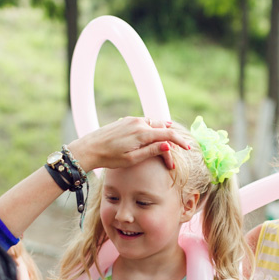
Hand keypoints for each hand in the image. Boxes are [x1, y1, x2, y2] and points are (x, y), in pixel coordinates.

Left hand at [68, 116, 191, 172]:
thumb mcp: (132, 159)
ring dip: (162, 133)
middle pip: (163, 128)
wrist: (90, 148)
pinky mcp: (127, 120)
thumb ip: (151, 151)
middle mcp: (139, 123)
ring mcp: (132, 120)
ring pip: (155, 123)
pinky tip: (154, 135)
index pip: (168, 135)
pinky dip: (153, 128)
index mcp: (142, 133)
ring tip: (168, 143)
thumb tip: (168, 145)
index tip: (188, 149)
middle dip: (170, 141)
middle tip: (173, 155)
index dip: (180, 142)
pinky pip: (146, 122)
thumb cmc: (110, 157)